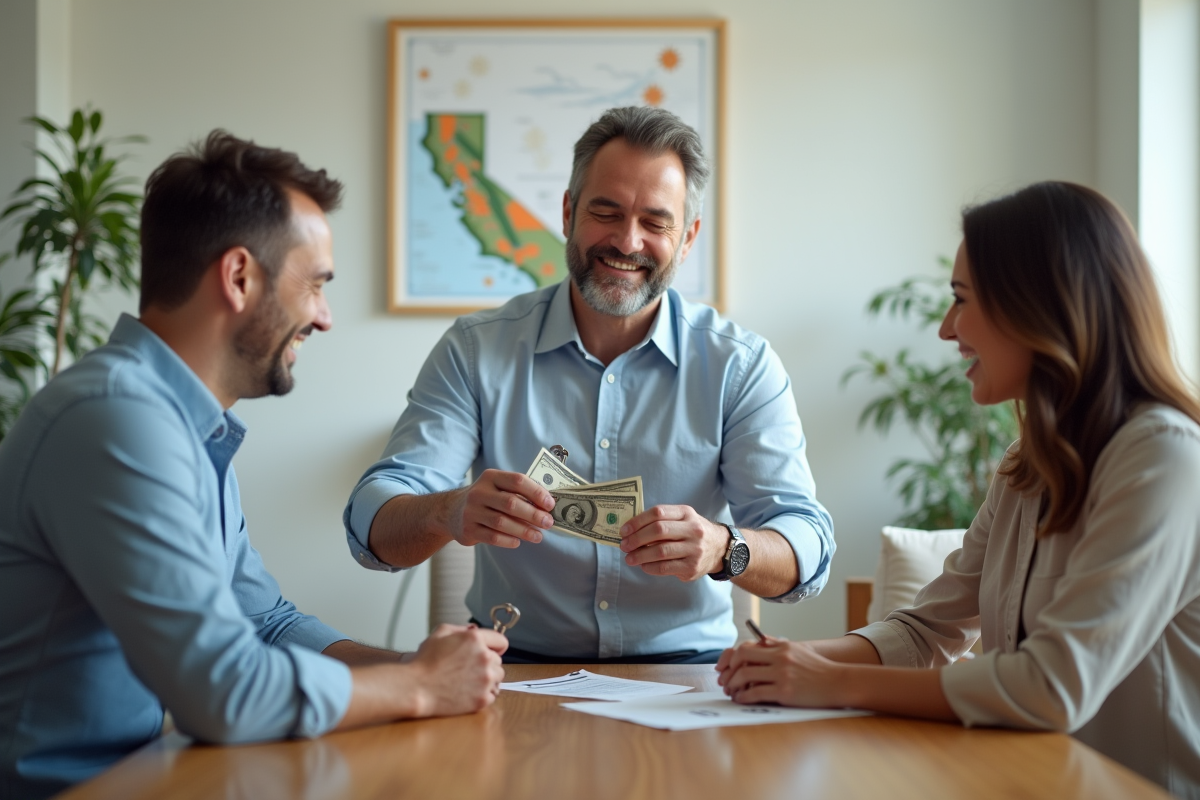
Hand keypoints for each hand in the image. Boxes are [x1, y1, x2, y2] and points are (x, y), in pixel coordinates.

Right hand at [406, 624, 507, 716]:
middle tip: (468, 668)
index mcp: (475, 639)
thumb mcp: (440, 633)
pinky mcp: (482, 698)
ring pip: (498, 677)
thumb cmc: (425, 661)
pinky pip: (492, 694)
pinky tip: (467, 692)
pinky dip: (483, 694)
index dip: (494, 646)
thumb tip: (475, 630)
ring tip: (468, 681)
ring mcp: (485, 679)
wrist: (416, 688)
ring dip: (487, 679)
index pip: (501, 641)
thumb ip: (461, 629)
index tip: (490, 651)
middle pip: (498, 661)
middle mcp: (484, 658)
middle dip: (487, 663)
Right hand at [450, 469, 554, 548]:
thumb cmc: (485, 499)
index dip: (536, 492)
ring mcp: (471, 512)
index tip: (550, 504)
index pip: (517, 481)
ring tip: (538, 536)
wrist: (451, 511)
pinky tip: (518, 541)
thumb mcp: (496, 488)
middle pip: (511, 503)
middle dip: (533, 514)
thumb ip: (518, 493)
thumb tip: (546, 506)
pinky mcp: (468, 530)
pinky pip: (492, 537)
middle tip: (548, 522)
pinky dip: (508, 540)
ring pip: (502, 522)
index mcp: (491, 477)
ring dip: (524, 530)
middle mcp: (479, 492)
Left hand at [618, 505, 728, 580]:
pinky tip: (643, 566)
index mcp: (686, 513)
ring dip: (640, 555)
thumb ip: (661, 521)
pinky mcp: (692, 567)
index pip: (658, 512)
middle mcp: (693, 529)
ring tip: (629, 558)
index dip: (638, 521)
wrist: (720, 548)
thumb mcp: (683, 518)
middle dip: (636, 539)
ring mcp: (694, 549)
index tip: (624, 530)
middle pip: (659, 531)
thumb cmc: (692, 532)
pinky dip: (650, 567)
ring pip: (661, 551)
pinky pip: (665, 568)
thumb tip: (631, 531)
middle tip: (624, 546)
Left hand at [716, 638, 847, 707]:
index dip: (732, 657)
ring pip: (745, 676)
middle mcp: (780, 658)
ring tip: (731, 692)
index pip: (747, 647)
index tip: (726, 667)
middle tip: (724, 681)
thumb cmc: (818, 668)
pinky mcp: (785, 692)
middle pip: (742, 658)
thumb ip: (777, 645)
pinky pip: (755, 694)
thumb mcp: (798, 650)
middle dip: (728, 671)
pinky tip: (741, 700)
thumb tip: (758, 640)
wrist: (839, 682)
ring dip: (733, 685)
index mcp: (781, 647)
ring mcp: (782, 675)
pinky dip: (743, 697)